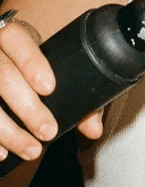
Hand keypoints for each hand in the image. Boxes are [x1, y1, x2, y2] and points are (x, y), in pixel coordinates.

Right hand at [0, 18, 101, 162]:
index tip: (49, 88)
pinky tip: (2, 152)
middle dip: (27, 107)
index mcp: (10, 34)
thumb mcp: (50, 67)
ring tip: (31, 150)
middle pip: (3, 74)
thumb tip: (94, 129)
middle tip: (49, 131)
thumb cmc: (28, 67)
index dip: (31, 62)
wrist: (1, 60)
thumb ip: (75, 92)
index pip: (15, 37)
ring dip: (7, 131)